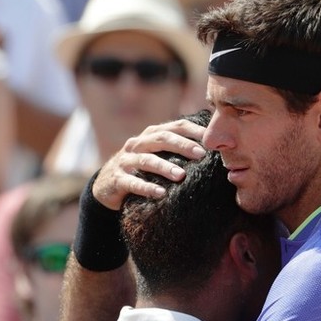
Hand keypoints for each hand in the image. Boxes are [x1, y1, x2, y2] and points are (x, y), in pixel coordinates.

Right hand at [92, 118, 207, 210]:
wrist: (106, 186)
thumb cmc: (141, 170)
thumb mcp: (157, 156)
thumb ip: (177, 151)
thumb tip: (213, 151)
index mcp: (150, 135)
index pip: (175, 127)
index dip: (193, 130)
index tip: (211, 138)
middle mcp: (137, 144)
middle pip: (161, 139)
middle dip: (182, 145)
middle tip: (201, 154)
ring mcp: (125, 161)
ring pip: (147, 160)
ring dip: (165, 167)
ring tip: (181, 175)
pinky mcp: (117, 179)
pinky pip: (133, 183)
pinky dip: (147, 188)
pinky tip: (161, 194)